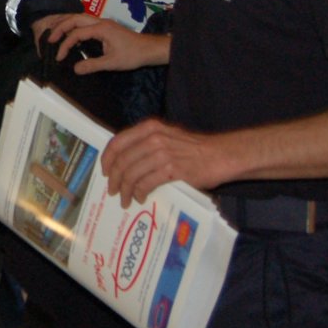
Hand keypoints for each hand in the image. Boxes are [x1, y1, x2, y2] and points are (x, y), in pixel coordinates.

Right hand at [44, 14, 168, 73]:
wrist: (149, 49)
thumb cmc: (132, 55)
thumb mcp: (112, 63)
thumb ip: (92, 65)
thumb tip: (75, 69)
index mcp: (101, 28)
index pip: (77, 33)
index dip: (65, 44)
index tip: (59, 57)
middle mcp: (100, 22)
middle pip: (75, 18)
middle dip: (60, 27)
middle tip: (50, 39)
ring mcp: (102, 23)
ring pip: (79, 17)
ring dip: (66, 24)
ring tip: (55, 33)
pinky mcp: (105, 27)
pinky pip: (85, 22)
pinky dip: (74, 26)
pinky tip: (70, 35)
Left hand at [101, 119, 229, 205]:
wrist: (222, 154)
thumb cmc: (195, 148)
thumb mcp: (167, 136)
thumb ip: (147, 143)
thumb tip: (126, 161)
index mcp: (150, 127)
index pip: (117, 142)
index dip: (107, 159)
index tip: (104, 171)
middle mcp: (153, 138)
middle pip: (122, 161)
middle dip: (114, 179)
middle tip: (113, 191)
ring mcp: (162, 153)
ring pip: (131, 174)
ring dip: (125, 190)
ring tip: (126, 200)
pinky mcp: (172, 169)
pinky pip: (146, 183)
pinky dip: (140, 193)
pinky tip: (141, 198)